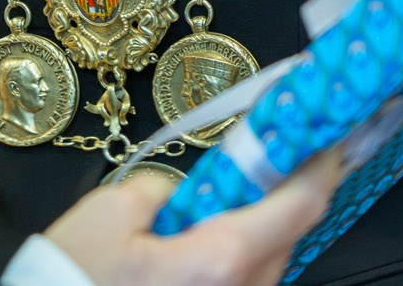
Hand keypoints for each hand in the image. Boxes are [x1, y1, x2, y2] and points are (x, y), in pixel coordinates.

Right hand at [42, 150, 341, 285]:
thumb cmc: (77, 281)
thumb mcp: (109, 212)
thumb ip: (160, 185)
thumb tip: (181, 189)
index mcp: (221, 259)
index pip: (300, 204)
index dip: (322, 163)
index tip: (325, 132)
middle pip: (290, 233)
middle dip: (284, 188)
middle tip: (271, 150)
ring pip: (270, 259)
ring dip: (260, 222)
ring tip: (228, 192)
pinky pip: (246, 279)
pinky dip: (239, 249)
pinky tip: (206, 233)